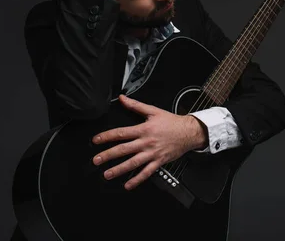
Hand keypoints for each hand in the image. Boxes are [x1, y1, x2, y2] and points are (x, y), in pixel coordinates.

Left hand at [92, 94, 207, 189]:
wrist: (188, 132)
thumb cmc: (172, 122)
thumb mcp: (153, 111)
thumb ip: (136, 105)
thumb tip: (122, 99)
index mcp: (144, 129)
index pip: (121, 133)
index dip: (107, 136)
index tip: (96, 140)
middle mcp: (146, 142)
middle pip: (123, 149)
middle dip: (108, 155)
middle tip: (96, 160)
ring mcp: (152, 153)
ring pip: (133, 163)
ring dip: (119, 169)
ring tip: (107, 174)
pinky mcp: (159, 161)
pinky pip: (146, 172)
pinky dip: (137, 179)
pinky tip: (128, 185)